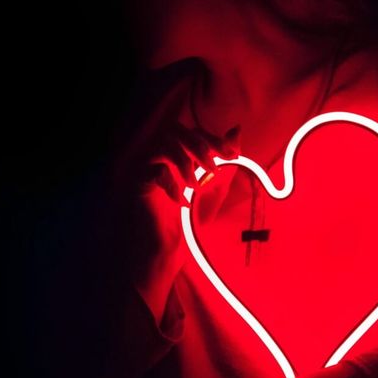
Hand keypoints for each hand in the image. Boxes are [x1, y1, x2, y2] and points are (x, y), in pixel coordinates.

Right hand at [122, 121, 240, 317]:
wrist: (176, 248)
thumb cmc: (194, 217)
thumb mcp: (218, 186)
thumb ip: (227, 160)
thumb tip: (237, 129)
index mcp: (181, 154)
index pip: (194, 132)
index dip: (214, 139)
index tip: (233, 155)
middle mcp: (163, 157)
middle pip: (175, 130)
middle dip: (198, 145)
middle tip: (213, 167)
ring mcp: (149, 169)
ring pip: (162, 145)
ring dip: (183, 162)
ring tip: (196, 186)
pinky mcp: (140, 185)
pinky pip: (153, 171)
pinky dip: (171, 184)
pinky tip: (181, 203)